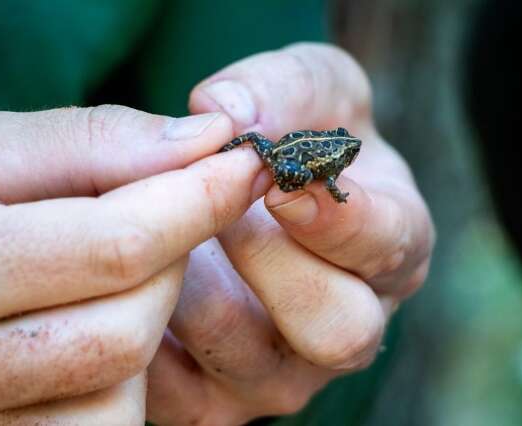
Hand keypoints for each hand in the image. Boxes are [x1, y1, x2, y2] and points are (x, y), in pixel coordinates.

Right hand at [0, 106, 269, 423]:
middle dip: (170, 265)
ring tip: (107, 276)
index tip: (245, 167)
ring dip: (143, 323)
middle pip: (132, 328)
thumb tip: (208, 141)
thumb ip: (95, 141)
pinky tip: (85, 330)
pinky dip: (115, 378)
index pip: (121, 245)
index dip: (202, 202)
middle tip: (158, 221)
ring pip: (121, 390)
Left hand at [147, 43, 434, 424]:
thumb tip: (223, 112)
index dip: (337, 221)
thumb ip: (279, 86)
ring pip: (242, 356)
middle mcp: (347, 326)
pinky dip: (143, 326)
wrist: (247, 193)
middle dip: (267, 261)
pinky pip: (174, 385)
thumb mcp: (306, 85)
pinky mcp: (213, 401)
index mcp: (389, 251)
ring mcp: (279, 373)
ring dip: (192, 285)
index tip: (278, 184)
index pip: (388, 251)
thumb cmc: (294, 134)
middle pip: (335, 330)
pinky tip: (131, 274)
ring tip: (163, 229)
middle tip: (212, 206)